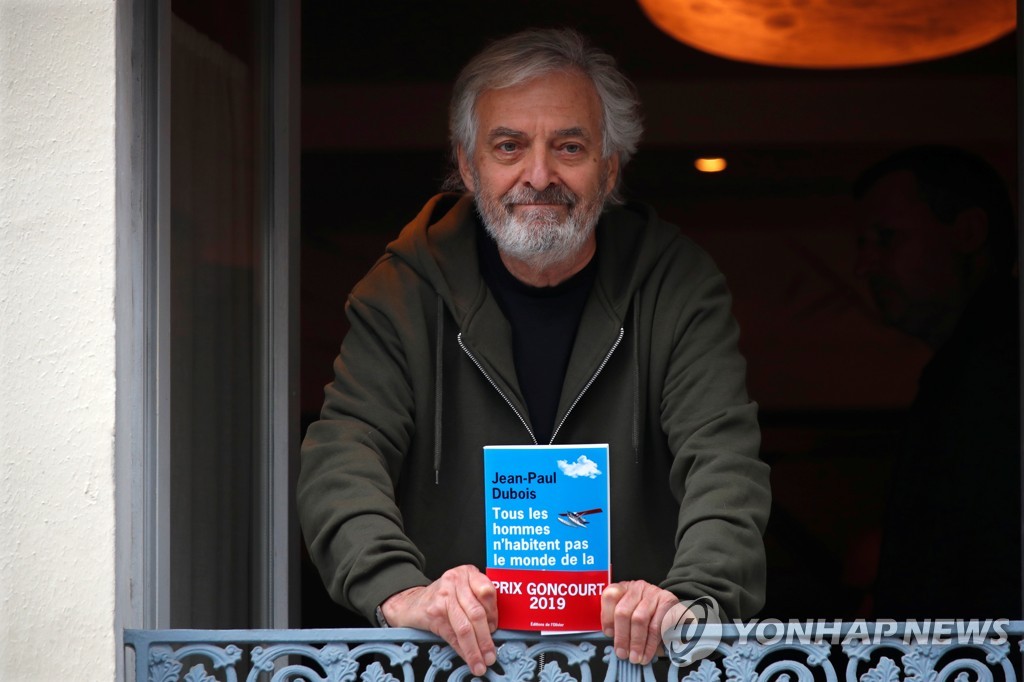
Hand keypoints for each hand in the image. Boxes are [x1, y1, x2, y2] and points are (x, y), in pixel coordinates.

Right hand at [381, 565, 497, 675]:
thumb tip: (495, 628)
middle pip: (476, 613)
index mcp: (468, 573)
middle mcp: (455, 581)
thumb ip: (480, 599)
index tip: (496, 629)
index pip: (487, 591)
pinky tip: (467, 657)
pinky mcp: (433, 613)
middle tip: (491, 654)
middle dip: (486, 638)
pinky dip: (462, 650)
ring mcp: (443, 597)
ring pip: (464, 627)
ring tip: (480, 662)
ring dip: (474, 649)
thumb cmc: (444, 596)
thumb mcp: (463, 588)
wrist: (413, 602)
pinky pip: (452, 635)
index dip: (494, 613)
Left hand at [601, 580, 679, 664]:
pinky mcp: (668, 602)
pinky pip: (657, 626)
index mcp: (623, 589)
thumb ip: (618, 626)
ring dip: (636, 643)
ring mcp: (653, 593)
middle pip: (623, 611)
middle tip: (622, 654)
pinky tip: (647, 653)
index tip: (608, 634)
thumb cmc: (645, 616)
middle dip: (621, 636)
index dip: (607, 617)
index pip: (610, 596)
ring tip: (635, 657)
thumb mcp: (629, 616)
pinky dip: (651, 644)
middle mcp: (637, 588)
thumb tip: (616, 646)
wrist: (670, 612)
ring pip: (639, 619)